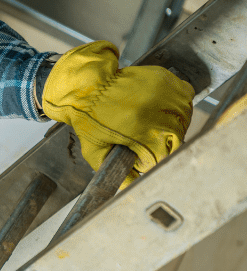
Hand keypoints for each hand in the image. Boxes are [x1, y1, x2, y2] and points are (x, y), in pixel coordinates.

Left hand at [41, 41, 193, 185]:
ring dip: (170, 122)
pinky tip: (156, 106)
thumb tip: (132, 188)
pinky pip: (184, 97)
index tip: (138, 152)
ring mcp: (167, 97)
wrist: (87, 86)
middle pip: (177, 139)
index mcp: (147, 136)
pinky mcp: (167, 81)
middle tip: (141, 134)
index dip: (150, 158)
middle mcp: (162, 116)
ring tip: (147, 120)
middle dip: (161, 141)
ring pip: (183, 119)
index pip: (164, 157)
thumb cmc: (89, 118)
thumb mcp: (97, 152)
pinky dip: (174, 103)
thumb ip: (118, 174)